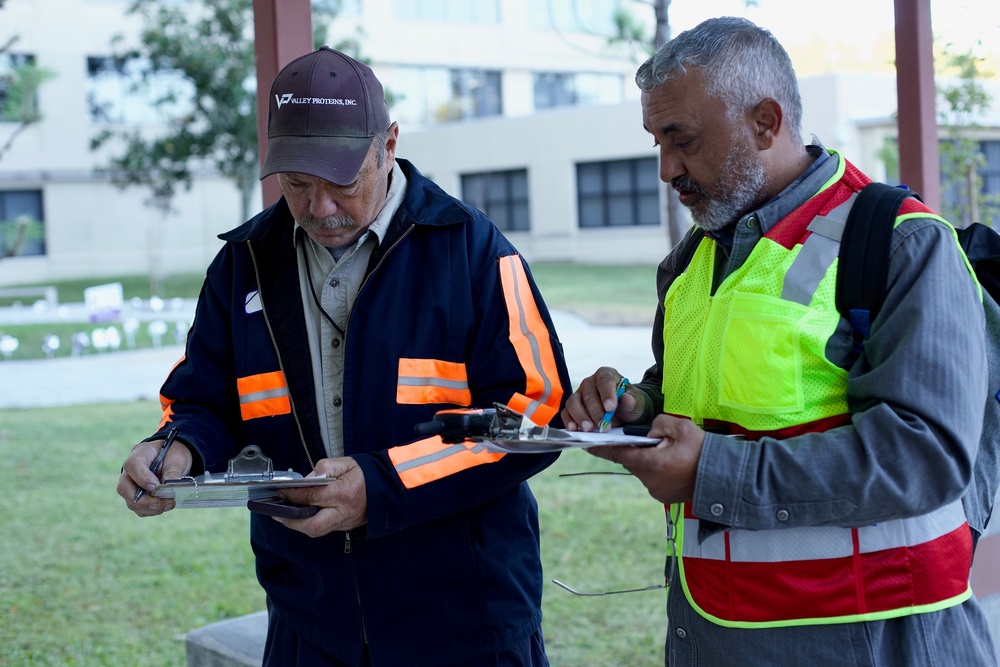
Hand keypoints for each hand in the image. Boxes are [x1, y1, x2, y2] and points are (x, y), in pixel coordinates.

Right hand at [118, 438, 192, 515]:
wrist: (171, 459)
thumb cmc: (171, 456)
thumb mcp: (176, 459)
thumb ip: (173, 472)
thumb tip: (171, 490)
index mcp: (138, 455)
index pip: (133, 466)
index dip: (143, 478)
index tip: (156, 487)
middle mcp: (129, 472)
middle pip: (124, 489)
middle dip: (144, 501)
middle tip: (164, 503)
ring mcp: (130, 487)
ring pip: (131, 502)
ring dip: (151, 508)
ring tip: (170, 504)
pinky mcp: (135, 498)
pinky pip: (139, 509)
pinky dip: (153, 510)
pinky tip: (165, 505)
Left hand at [275, 457, 366, 536]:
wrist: (389, 487)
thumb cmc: (367, 473)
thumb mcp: (346, 463)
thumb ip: (325, 468)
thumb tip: (307, 479)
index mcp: (343, 493)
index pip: (311, 497)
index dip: (292, 494)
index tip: (280, 491)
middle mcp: (344, 512)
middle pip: (312, 526)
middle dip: (292, 522)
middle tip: (278, 514)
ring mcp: (345, 522)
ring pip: (317, 531)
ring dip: (299, 525)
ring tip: (287, 515)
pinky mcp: (346, 527)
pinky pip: (325, 529)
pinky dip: (311, 523)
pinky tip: (303, 515)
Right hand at [561, 366, 646, 430]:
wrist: (622, 415)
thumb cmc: (628, 405)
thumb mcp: (635, 403)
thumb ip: (631, 400)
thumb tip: (627, 398)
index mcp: (606, 375)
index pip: (604, 380)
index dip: (607, 394)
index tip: (610, 408)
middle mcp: (590, 382)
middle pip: (588, 394)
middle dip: (595, 411)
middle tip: (603, 425)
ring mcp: (579, 394)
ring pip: (574, 402)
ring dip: (581, 416)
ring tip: (589, 428)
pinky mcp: (572, 407)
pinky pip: (566, 412)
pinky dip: (569, 421)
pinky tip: (574, 429)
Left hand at [586, 414, 703, 504]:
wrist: (725, 479)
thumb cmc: (703, 452)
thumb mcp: (680, 428)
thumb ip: (658, 424)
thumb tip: (650, 431)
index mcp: (649, 463)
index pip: (617, 453)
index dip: (601, 447)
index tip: (586, 444)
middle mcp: (648, 480)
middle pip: (632, 460)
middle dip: (637, 449)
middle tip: (651, 440)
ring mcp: (656, 490)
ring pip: (644, 470)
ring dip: (650, 460)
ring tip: (668, 452)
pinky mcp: (664, 496)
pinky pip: (654, 479)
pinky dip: (659, 470)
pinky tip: (674, 464)